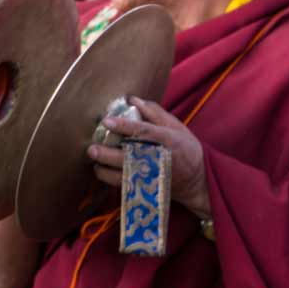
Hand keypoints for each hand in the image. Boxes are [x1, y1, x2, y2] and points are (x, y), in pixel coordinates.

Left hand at [87, 96, 210, 220]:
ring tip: (95, 160)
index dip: (123, 126)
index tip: (106, 120)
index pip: (142, 132)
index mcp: (166, 140)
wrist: (196, 179)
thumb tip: (132, 100)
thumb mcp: (176, 126)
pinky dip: (108, 177)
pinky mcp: (145, 187)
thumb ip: (154, 113)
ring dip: (103, 169)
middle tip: (92, 147)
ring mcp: (149, 176)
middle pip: (126, 157)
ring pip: (120, 176)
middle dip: (106, 153)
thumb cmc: (186, 149)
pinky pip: (120, 185)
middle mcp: (157, 158)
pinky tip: (103, 169)